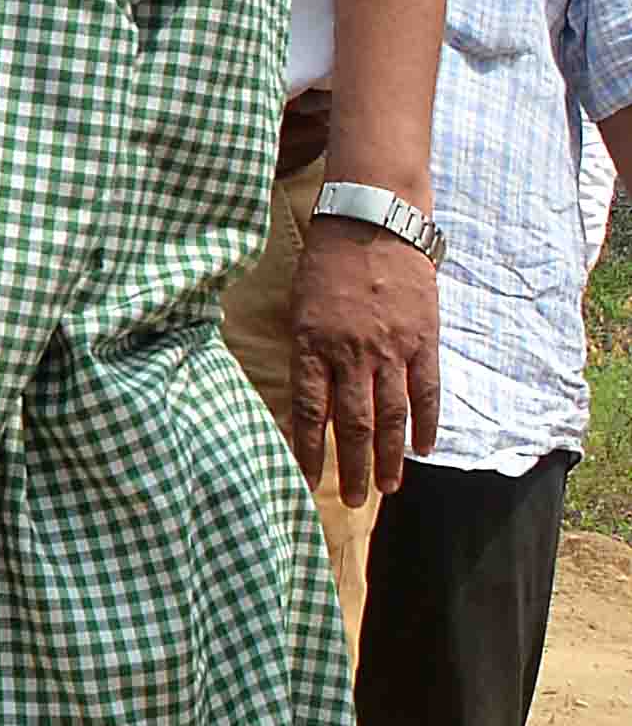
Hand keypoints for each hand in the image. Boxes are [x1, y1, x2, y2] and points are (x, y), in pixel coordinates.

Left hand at [287, 213, 438, 505]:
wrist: (373, 224)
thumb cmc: (326, 266)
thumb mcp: (298, 308)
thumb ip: (304, 354)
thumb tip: (305, 400)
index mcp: (312, 346)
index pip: (308, 411)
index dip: (309, 450)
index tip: (308, 480)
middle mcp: (352, 354)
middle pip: (352, 423)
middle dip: (352, 466)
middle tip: (352, 500)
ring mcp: (391, 348)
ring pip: (391, 415)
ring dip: (389, 456)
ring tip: (387, 488)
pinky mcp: (423, 340)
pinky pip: (427, 390)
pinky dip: (426, 423)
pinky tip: (423, 449)